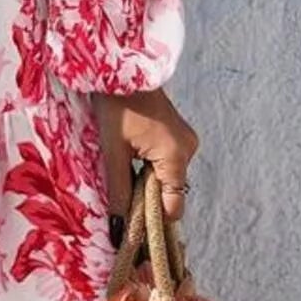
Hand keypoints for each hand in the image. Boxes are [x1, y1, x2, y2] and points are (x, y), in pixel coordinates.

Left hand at [91, 88, 198, 246]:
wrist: (123, 68)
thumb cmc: (115, 105)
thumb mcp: (113, 152)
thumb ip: (118, 193)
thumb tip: (119, 232)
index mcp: (176, 156)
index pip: (174, 208)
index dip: (153, 220)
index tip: (131, 225)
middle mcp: (188, 150)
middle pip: (171, 193)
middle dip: (148, 199)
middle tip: (120, 196)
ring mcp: (186, 140)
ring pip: (168, 177)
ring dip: (148, 182)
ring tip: (123, 168)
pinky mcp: (178, 133)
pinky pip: (168, 162)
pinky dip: (151, 167)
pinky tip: (131, 156)